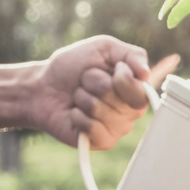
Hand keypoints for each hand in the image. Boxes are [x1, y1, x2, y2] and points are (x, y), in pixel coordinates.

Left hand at [27, 36, 179, 149]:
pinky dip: (77, 116)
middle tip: (86, 82)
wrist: (42, 86)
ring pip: (101, 111)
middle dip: (94, 83)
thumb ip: (131, 54)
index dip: (121, 77)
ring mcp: (118, 128)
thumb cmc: (73, 67)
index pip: (140, 89)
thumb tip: (147, 73)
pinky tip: (73, 113)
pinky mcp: (102, 141)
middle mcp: (132, 111)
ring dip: (82, 98)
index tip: (111, 69)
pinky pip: (92, 129)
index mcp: (137, 89)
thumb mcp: (103, 48)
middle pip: (119, 99)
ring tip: (78, 97)